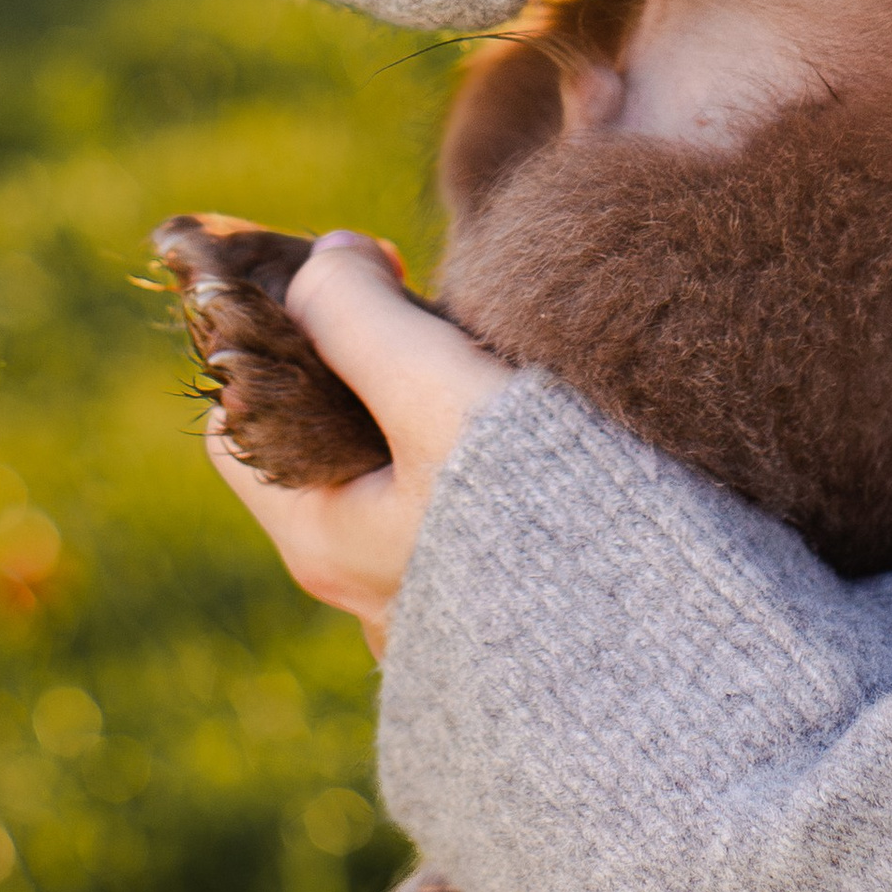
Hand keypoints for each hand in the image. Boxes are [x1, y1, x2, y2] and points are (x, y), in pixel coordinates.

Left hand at [202, 233, 512, 657]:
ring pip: (392, 471)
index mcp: (323, 540)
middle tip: (426, 307)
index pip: (237, 424)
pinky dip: (469, 451)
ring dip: (422, 404)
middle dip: (361, 363)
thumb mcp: (433, 388)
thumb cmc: (536, 511)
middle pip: (320, 442)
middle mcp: (362, 584)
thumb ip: (357, 315)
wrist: (655, 632)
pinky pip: (453, 508)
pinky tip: (526, 425)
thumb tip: (326, 259)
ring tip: (486, 361)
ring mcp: (430, 601)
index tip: (351, 281)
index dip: (273, 341)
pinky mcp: (494, 604)